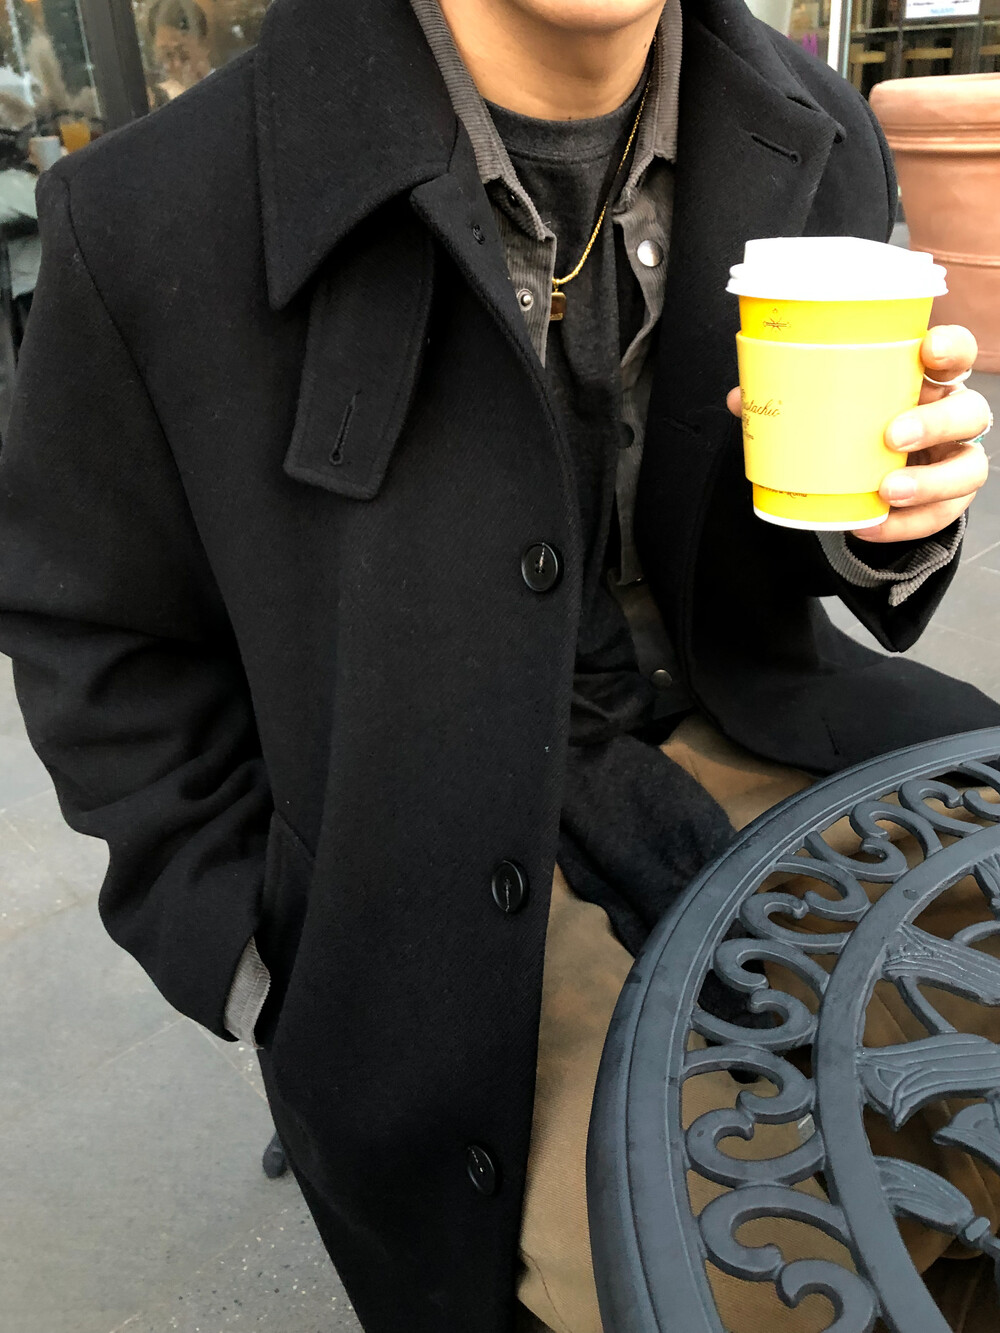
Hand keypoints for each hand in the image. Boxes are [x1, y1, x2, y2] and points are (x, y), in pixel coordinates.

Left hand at [726, 324, 991, 543]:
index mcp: (927, 380)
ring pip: (968, 469)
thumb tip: (740, 399)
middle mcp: (952, 416)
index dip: (953, 348)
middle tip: (892, 436)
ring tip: (886, 490)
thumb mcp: (831, 407)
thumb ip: (789, 398)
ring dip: (929, 483)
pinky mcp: (948, 500)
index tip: (928, 350)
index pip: (958, 353)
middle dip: (935, 424)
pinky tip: (870, 525)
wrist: (870, 476)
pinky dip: (906, 526)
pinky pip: (940, 516)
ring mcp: (954, 459)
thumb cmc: (856, 424)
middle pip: (970, 413)